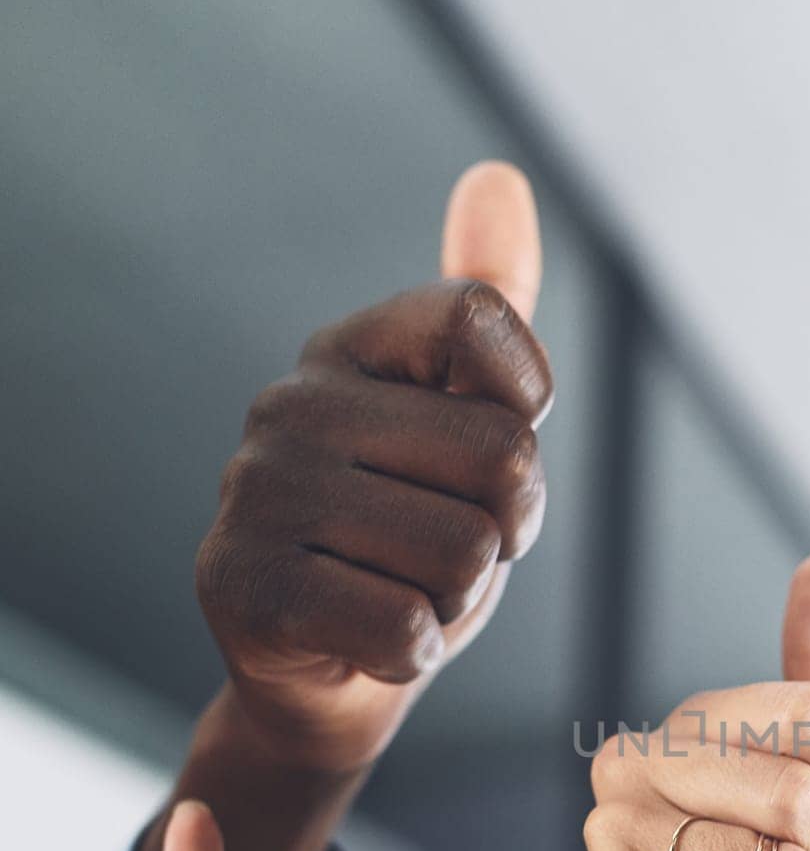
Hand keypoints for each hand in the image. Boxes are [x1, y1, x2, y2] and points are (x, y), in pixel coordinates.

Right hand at [196, 160, 551, 773]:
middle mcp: (290, 403)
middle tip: (447, 551)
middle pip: (505, 458)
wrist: (330, 674)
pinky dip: (412, 652)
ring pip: (466, 554)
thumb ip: (493, 318)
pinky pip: (407, 628)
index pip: (482, 318)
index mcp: (348, 348)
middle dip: (506, 529)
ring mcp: (257, 493)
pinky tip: (368, 639)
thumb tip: (501, 176)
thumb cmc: (411, 541)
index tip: (484, 458)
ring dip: (458, 598)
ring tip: (402, 591)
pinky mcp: (245, 588)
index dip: (524, 410)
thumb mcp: (466, 426)